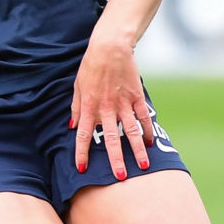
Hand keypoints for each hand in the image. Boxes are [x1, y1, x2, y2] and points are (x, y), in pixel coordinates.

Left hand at [71, 25, 151, 179]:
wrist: (110, 47)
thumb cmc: (90, 66)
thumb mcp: (77, 86)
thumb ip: (76, 108)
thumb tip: (72, 127)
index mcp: (89, 106)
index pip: (83, 134)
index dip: (82, 152)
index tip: (82, 169)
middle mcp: (106, 108)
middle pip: (111, 139)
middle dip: (115, 159)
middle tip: (120, 176)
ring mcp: (124, 103)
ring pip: (132, 131)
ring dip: (137, 150)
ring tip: (143, 167)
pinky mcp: (137, 96)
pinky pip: (144, 117)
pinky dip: (148, 130)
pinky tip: (151, 142)